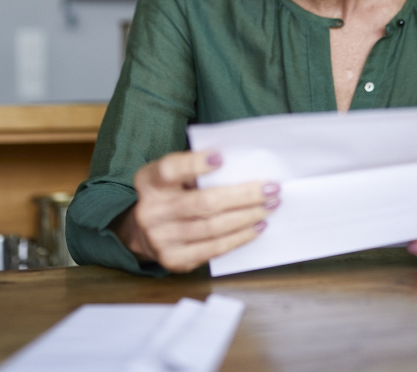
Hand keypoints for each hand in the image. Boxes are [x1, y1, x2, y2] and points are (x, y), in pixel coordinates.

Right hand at [113, 150, 278, 272]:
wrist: (145, 233)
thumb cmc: (171, 195)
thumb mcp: (174, 178)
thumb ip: (196, 171)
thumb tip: (241, 168)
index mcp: (149, 181)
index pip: (170, 170)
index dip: (194, 164)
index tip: (222, 157)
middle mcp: (150, 211)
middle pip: (203, 202)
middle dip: (243, 195)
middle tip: (271, 189)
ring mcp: (161, 239)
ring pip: (213, 227)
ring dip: (247, 216)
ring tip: (270, 207)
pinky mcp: (174, 259)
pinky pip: (214, 248)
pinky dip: (239, 237)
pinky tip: (256, 227)